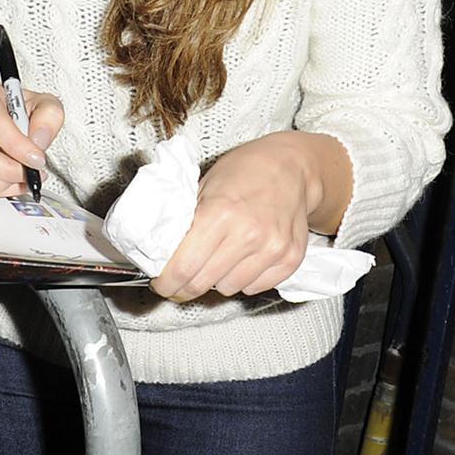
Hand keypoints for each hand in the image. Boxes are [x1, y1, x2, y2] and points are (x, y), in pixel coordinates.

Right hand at [0, 80, 60, 197]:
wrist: (12, 122)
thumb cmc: (24, 113)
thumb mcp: (46, 106)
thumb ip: (49, 117)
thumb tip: (38, 140)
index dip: (16, 145)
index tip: (36, 159)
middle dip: (6, 170)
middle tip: (28, 174)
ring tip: (19, 179)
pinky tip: (8, 183)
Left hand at [151, 133, 320, 301]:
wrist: (291, 166)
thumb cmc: (246, 170)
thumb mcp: (205, 185)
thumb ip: (187, 220)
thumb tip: (164, 253)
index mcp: (220, 212)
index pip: (184, 266)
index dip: (167, 283)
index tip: (162, 285)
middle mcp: (248, 233)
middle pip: (203, 283)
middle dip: (185, 287)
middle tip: (180, 281)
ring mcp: (272, 248)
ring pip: (229, 288)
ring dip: (218, 280)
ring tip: (218, 260)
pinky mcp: (290, 258)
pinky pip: (256, 287)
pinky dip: (245, 279)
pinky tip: (242, 260)